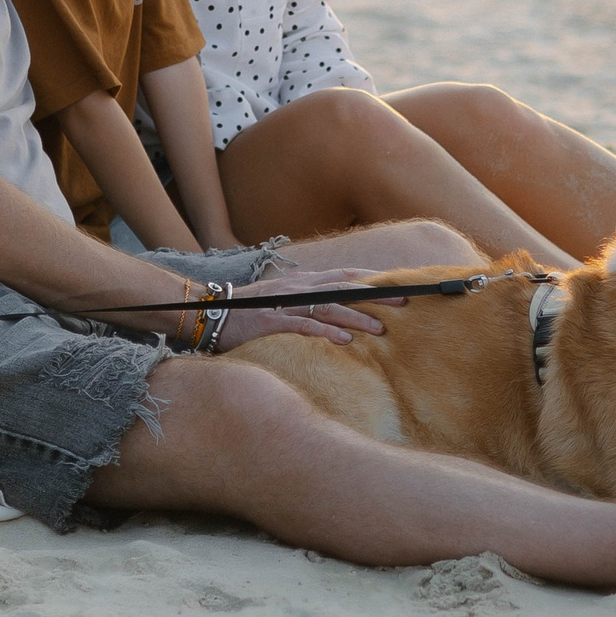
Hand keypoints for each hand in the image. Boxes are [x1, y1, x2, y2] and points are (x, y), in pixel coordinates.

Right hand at [212, 268, 403, 349]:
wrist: (212, 312)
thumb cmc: (250, 309)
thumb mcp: (282, 296)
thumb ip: (306, 298)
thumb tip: (333, 306)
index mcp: (302, 282)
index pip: (343, 275)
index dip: (370, 278)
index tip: (396, 284)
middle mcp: (298, 289)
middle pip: (343, 288)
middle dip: (375, 295)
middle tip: (403, 303)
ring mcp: (286, 305)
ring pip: (328, 307)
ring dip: (356, 317)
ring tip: (381, 328)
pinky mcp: (273, 323)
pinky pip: (304, 327)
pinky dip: (326, 333)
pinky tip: (345, 341)